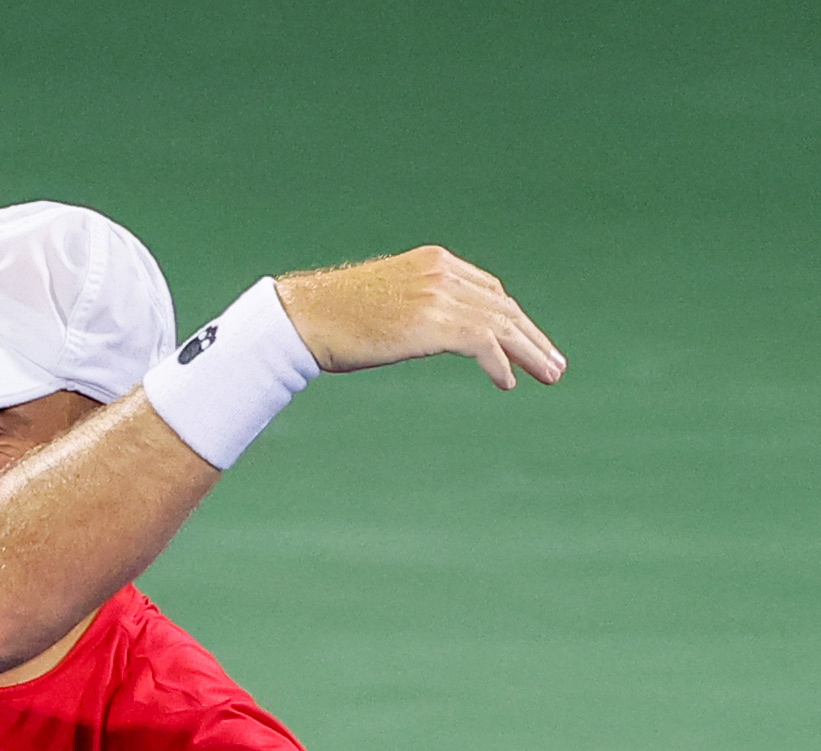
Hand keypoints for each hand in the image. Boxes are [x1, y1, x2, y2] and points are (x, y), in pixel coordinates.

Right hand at [276, 246, 565, 389]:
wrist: (303, 319)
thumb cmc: (330, 318)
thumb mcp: (382, 302)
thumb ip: (414, 309)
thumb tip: (423, 333)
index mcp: (433, 261)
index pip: (489, 290)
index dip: (512, 319)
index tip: (525, 341)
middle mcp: (443, 272)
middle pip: (503, 306)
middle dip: (531, 336)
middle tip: (553, 363)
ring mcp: (439, 295)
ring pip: (501, 324)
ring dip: (529, 353)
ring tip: (548, 375)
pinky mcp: (433, 322)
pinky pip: (482, 342)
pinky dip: (499, 363)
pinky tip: (506, 382)